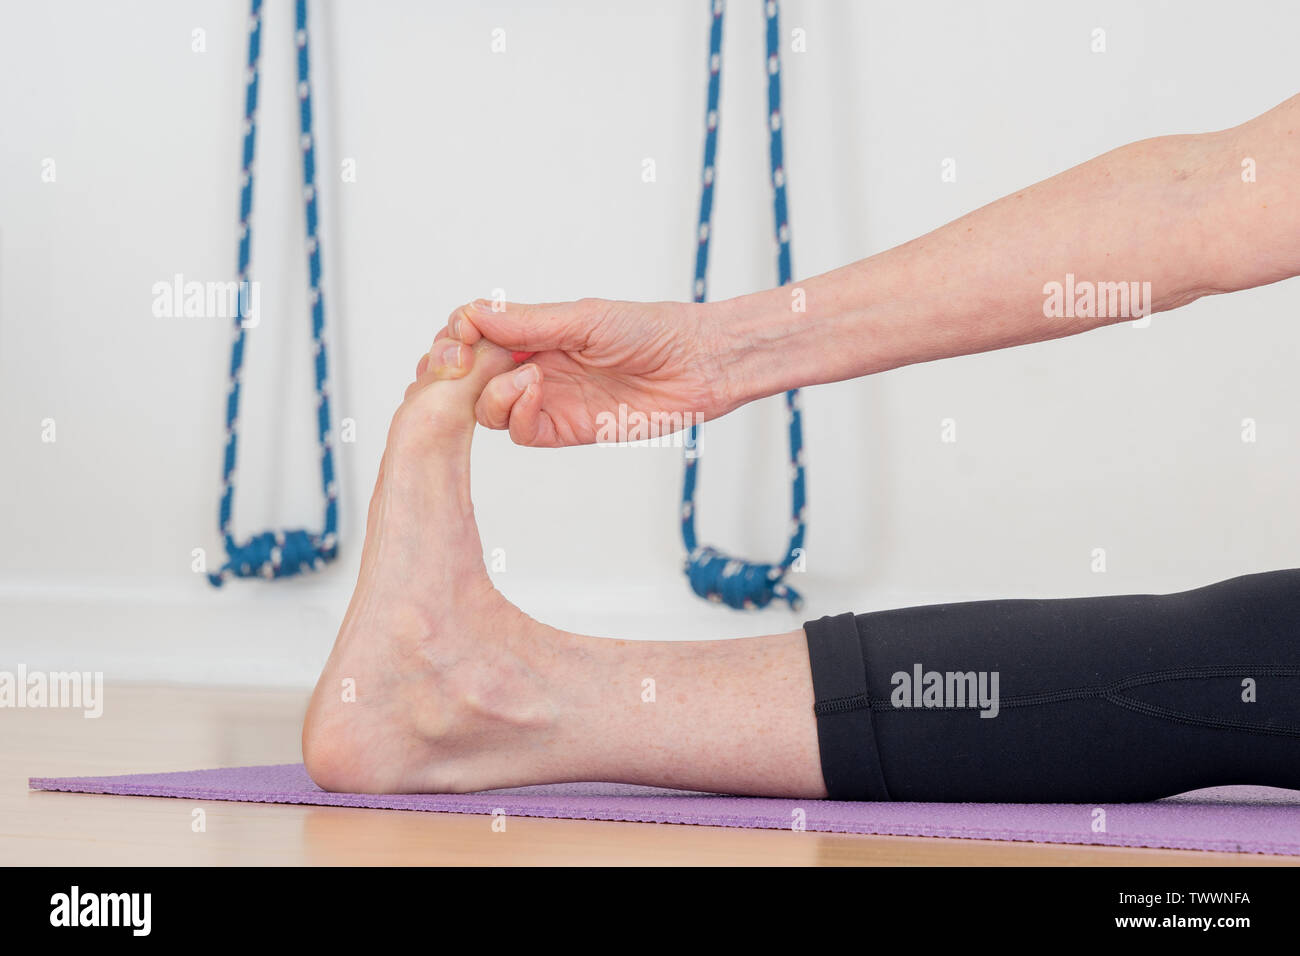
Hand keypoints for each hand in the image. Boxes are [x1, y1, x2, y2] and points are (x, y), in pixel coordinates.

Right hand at [418, 297, 730, 446]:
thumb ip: (528, 322)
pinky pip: (521, 432)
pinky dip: (516, 415)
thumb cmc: (652, 331)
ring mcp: (549, 399)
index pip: (476, 335)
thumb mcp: (584, 318)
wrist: (698, 364)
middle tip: (464, 363)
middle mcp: (536, 365)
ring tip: (526, 377)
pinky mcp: (565, 430)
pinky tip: (535, 394)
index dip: (458, 336)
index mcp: (537, 332)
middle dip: (458, 370)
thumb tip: (474, 315)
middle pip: (472, 375)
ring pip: (488, 408)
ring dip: (491, 393)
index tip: (459, 334)